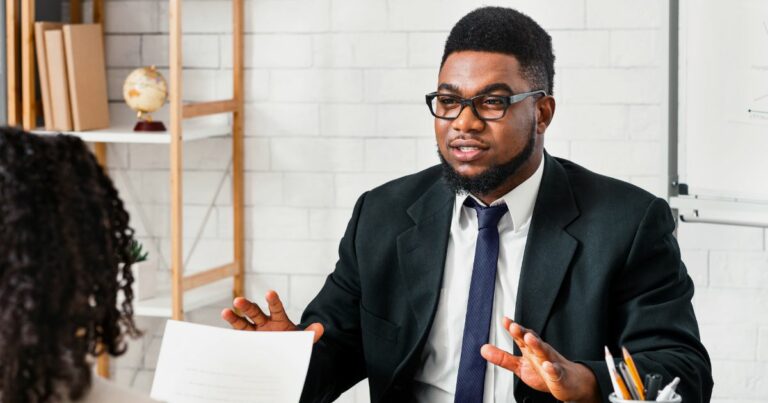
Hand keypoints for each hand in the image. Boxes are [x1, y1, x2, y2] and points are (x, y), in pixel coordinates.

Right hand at [221, 290, 323, 343]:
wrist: (285, 358)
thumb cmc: (292, 345)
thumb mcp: (302, 340)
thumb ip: (310, 334)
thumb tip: (321, 328)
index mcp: (279, 320)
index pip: (276, 308)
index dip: (273, 300)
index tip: (270, 292)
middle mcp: (264, 323)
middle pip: (255, 312)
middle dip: (247, 306)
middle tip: (238, 300)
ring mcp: (255, 333)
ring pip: (243, 323)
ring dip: (234, 317)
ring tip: (225, 312)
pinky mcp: (248, 343)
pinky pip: (238, 338)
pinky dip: (230, 335)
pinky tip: (221, 334)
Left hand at [480, 317, 598, 402]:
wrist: (569, 383)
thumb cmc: (543, 373)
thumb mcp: (520, 366)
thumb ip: (503, 358)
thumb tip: (483, 349)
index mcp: (531, 349)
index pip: (521, 336)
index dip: (513, 329)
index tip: (505, 320)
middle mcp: (541, 352)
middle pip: (532, 340)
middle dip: (523, 333)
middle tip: (514, 326)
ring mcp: (551, 363)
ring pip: (544, 352)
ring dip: (537, 345)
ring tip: (529, 338)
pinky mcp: (559, 376)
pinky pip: (556, 372)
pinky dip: (552, 369)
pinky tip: (547, 366)